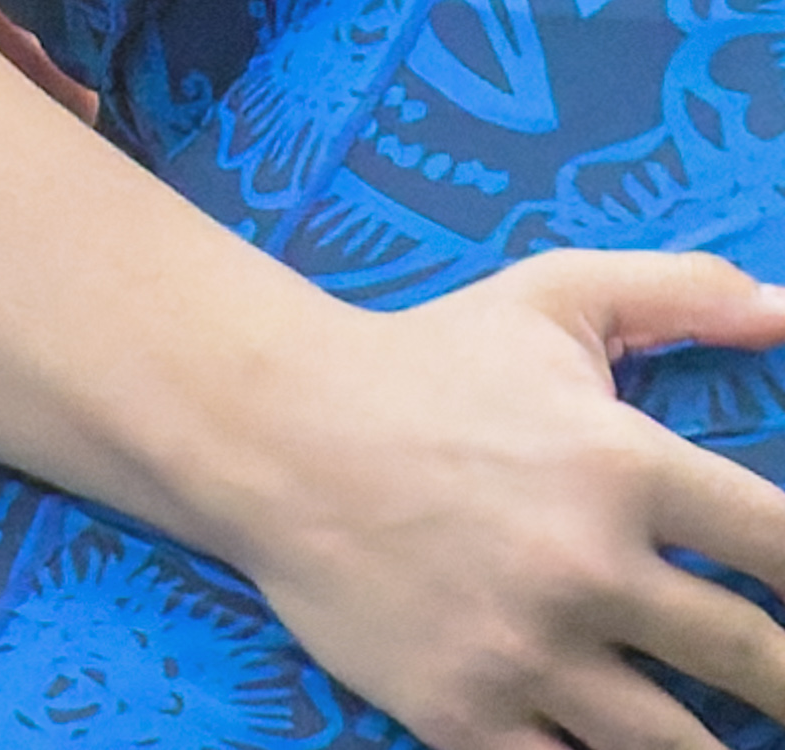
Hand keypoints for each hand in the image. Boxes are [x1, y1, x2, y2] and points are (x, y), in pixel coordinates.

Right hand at [218, 252, 784, 749]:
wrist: (265, 429)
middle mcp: (587, 567)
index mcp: (624, 466)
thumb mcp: (549, 300)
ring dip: (719, 747)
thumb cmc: (421, 361)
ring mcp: (525, 649)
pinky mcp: (465, 711)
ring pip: (681, 749)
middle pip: (759, 667)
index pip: (782, 548)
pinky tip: (624, 745)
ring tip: (728, 736)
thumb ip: (678, 293)